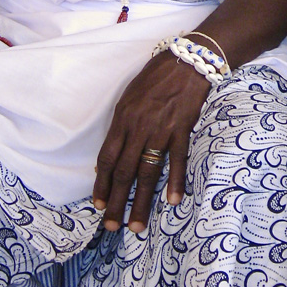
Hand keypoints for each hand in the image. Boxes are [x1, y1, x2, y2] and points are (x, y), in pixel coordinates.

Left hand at [93, 51, 210, 232]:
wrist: (188, 60)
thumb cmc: (157, 76)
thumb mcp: (130, 96)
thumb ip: (122, 124)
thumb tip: (112, 154)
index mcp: (123, 119)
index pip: (106, 158)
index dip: (101, 184)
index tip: (98, 205)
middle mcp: (139, 128)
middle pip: (124, 172)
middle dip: (116, 202)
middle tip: (110, 227)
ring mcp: (161, 130)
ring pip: (147, 172)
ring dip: (141, 202)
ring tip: (136, 226)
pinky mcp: (182, 129)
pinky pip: (177, 159)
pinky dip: (175, 181)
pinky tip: (172, 201)